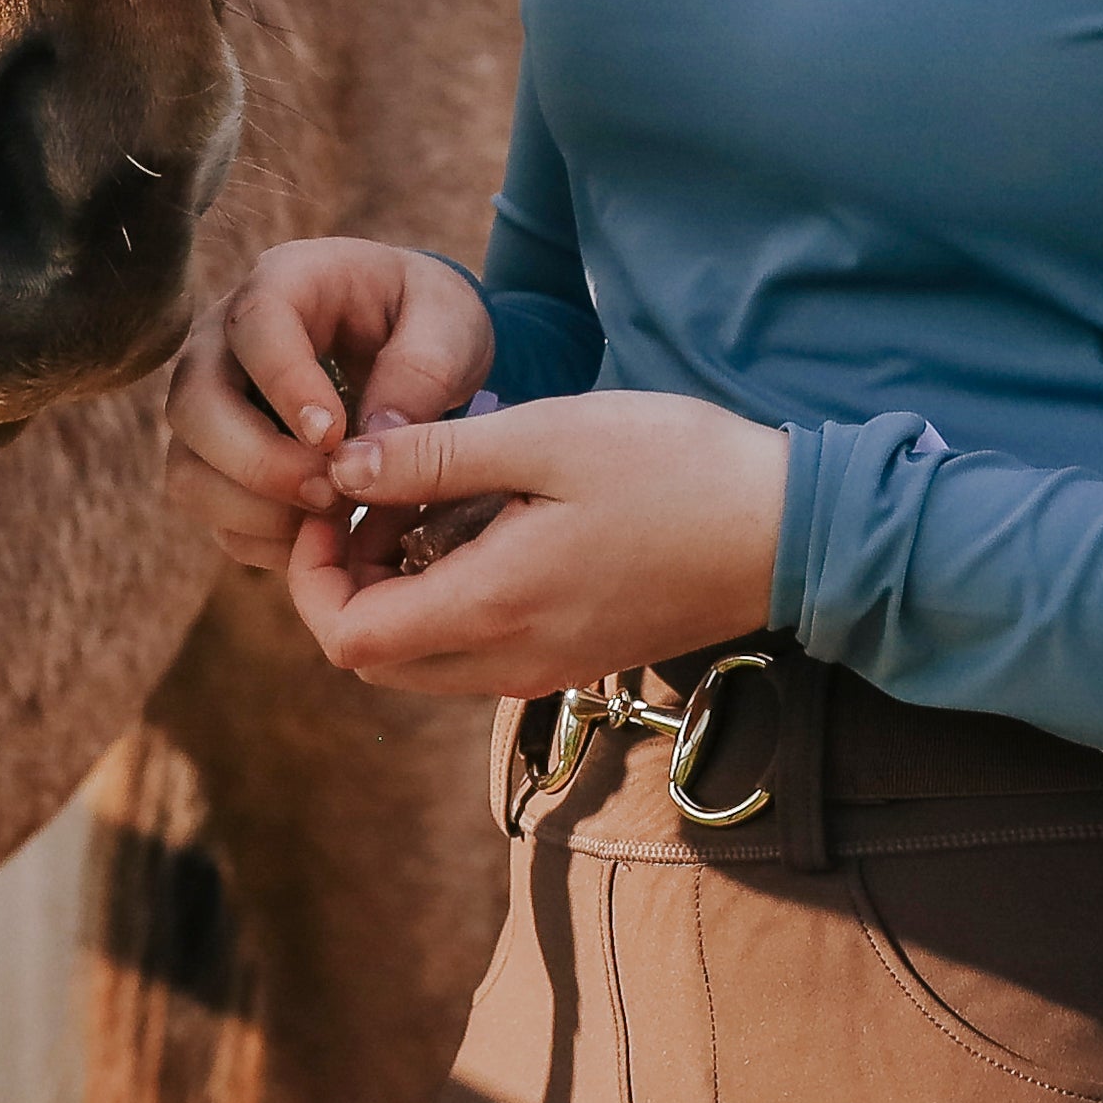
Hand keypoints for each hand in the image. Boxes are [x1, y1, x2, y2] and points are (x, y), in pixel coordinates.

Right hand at [161, 237, 496, 572]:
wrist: (412, 344)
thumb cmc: (427, 322)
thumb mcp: (450, 325)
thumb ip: (421, 372)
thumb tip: (371, 443)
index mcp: (285, 282)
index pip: (254, 325)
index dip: (286, 385)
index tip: (335, 437)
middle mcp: (224, 342)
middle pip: (193, 403)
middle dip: (258, 461)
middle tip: (332, 492)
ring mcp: (211, 405)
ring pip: (186, 468)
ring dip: (252, 509)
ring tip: (330, 519)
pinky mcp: (216, 462)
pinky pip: (210, 513)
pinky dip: (259, 538)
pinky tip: (320, 537)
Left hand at [283, 391, 786, 698]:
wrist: (791, 530)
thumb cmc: (675, 468)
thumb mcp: (545, 436)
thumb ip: (434, 457)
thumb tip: (342, 470)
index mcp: (495, 608)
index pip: (345, 638)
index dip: (311, 571)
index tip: (334, 498)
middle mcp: (512, 660)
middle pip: (373, 659)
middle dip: (342, 582)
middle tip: (369, 496)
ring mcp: (546, 667)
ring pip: (421, 660)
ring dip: (393, 590)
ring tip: (421, 499)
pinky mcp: (573, 656)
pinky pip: (472, 651)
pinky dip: (444, 599)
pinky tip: (476, 522)